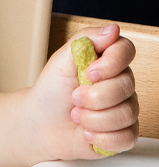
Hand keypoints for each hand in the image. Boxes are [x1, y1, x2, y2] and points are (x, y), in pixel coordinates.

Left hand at [24, 25, 138, 160]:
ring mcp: (124, 109)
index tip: (89, 72)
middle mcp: (120, 84)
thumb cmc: (51, 91)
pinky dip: (100, 137)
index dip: (111, 63)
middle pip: (126, 86)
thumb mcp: (61, 60)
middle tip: (74, 97)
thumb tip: (113, 30)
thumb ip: (86, 40)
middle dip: (93, 96)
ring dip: (92, 118)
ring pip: (126, 114)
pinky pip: (125, 137)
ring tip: (76, 114)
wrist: (40, 124)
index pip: (126, 51)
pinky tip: (85, 131)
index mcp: (107, 62)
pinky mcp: (123, 134)